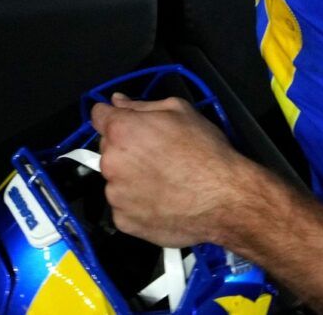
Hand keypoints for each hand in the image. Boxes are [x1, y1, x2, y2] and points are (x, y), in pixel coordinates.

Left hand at [90, 93, 248, 248]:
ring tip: (163, 182)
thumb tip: (118, 101)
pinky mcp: (124, 222)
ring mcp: (115, 196)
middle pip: (108, 149)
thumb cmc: (205, 151)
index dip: (112, 116)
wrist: (224, 200)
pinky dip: (137, 204)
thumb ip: (142, 105)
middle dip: (126, 149)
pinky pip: (124, 207)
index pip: (98, 115)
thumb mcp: (180, 111)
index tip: (126, 124)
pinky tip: (161, 201)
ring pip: (115, 180)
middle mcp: (111, 162)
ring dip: (130, 178)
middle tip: (157, 155)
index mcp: (122, 131)